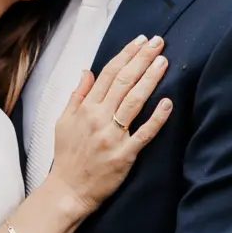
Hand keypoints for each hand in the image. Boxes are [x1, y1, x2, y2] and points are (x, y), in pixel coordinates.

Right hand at [50, 35, 171, 213]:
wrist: (68, 190)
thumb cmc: (67, 156)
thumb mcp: (63, 121)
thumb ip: (76, 95)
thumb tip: (88, 71)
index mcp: (85, 108)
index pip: (109, 74)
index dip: (126, 55)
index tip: (140, 41)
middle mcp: (99, 118)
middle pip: (124, 82)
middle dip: (142, 59)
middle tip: (158, 42)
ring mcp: (113, 136)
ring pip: (134, 101)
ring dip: (150, 79)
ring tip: (163, 61)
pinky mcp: (125, 155)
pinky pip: (144, 133)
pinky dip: (157, 118)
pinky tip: (168, 103)